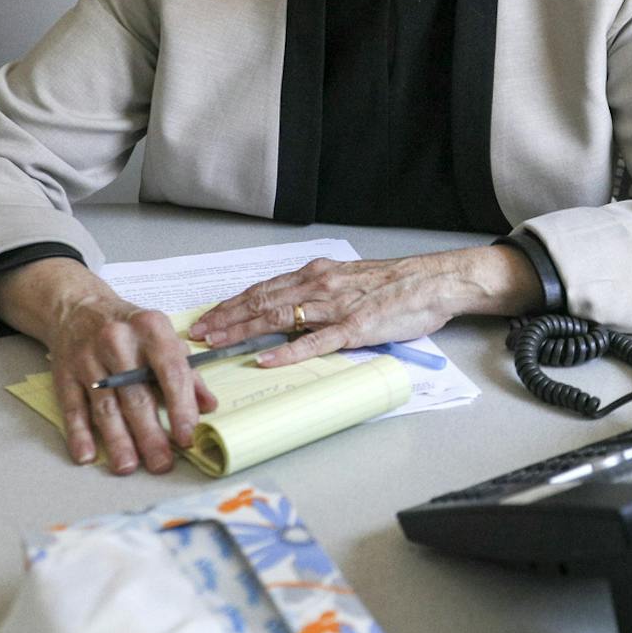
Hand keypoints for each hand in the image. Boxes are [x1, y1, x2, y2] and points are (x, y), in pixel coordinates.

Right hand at [0, 258, 217, 474]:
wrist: (78, 307)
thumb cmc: (130, 327)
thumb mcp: (163, 337)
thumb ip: (187, 373)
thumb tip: (209, 407)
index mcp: (151, 328)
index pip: (171, 372)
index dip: (181, 408)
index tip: (187, 437)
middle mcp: (118, 341)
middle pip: (136, 396)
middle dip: (150, 434)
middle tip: (162, 464)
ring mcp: (87, 358)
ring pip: (105, 406)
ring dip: (118, 440)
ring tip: (129, 466)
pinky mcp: (64, 373)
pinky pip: (73, 407)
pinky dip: (79, 433)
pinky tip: (87, 454)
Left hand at [188, 245, 541, 366]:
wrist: (436, 280)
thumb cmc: (399, 286)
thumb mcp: (352, 283)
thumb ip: (323, 295)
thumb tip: (297, 314)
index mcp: (318, 274)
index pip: (264, 289)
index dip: (231, 304)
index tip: (206, 318)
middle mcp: (320, 284)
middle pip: (260, 301)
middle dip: (223, 318)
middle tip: (195, 335)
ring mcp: (336, 306)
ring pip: (278, 316)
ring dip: (242, 331)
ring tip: (215, 344)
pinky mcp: (355, 327)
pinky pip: (314, 341)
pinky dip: (286, 350)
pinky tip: (265, 358)